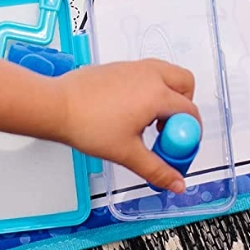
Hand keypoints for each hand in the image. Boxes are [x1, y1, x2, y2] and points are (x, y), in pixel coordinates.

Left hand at [54, 59, 198, 193]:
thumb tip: (176, 183)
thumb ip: (157, 170)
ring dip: (169, 96)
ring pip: (168, 74)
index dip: (188, 134)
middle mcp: (150, 74)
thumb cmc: (87, 124)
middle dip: (184, 107)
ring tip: (151, 122)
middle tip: (168, 130)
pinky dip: (152, 89)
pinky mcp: (122, 66)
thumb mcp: (127, 153)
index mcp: (156, 93)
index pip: (190, 112)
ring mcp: (136, 67)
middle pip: (186, 84)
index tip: (175, 150)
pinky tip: (133, 112)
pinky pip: (149, 73)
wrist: (58, 106)